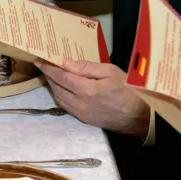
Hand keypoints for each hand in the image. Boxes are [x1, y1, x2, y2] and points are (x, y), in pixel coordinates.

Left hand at [33, 58, 149, 135]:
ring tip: (51, 74)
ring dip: (53, 86)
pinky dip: (60, 95)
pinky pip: (66, 106)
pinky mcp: (84, 119)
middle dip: (49, 75)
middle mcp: (80, 104)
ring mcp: (81, 114)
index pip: (61, 77)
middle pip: (56, 88)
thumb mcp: (110, 72)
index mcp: (87, 90)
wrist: (141, 116)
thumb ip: (86, 67)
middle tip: (44, 64)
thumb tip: (65, 62)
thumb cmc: (129, 89)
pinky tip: (61, 88)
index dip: (48, 68)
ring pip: (59, 98)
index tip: (39, 60)